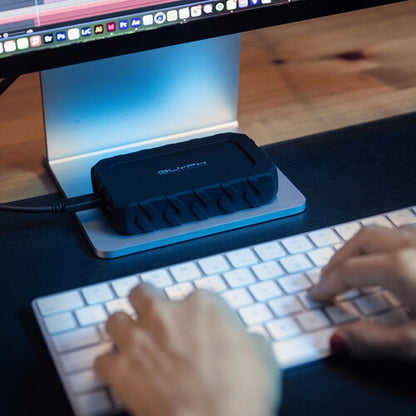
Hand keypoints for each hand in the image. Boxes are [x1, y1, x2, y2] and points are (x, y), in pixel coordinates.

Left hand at [94, 285, 280, 415]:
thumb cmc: (242, 392)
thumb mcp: (262, 356)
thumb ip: (250, 340)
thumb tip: (251, 343)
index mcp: (203, 305)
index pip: (192, 294)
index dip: (193, 311)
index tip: (195, 323)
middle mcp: (167, 315)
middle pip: (142, 292)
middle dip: (144, 303)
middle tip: (151, 315)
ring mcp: (140, 340)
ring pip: (115, 319)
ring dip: (121, 329)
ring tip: (129, 339)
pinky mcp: (122, 370)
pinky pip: (101, 360)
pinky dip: (108, 366)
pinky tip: (117, 372)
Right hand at [309, 225, 415, 358]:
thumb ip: (375, 342)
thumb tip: (338, 340)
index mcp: (402, 266)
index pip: (349, 271)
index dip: (327, 284)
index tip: (316, 295)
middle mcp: (413, 243)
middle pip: (363, 239)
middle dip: (340, 257)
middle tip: (328, 276)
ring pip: (387, 230)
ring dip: (364, 246)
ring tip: (356, 264)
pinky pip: (406, 232)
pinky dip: (388, 243)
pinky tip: (394, 258)